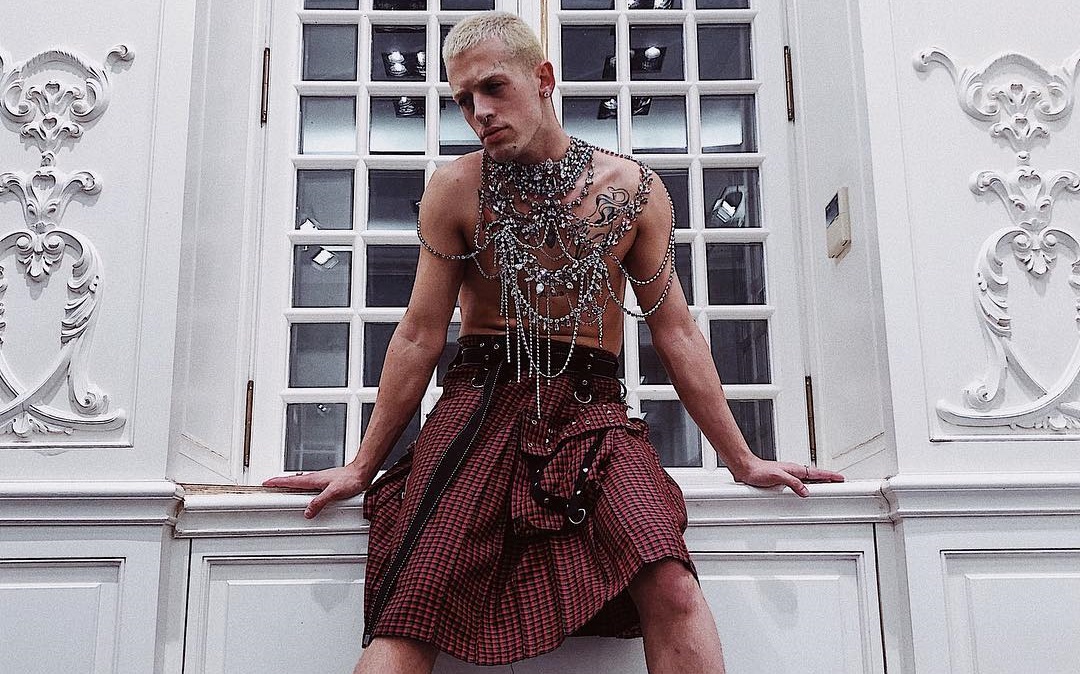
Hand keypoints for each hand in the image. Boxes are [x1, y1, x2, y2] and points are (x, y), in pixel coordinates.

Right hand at [262, 464, 371, 518]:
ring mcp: (320, 479)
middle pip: (293, 481)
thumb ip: (319, 502)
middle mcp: (315, 478)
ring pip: (301, 482)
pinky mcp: (326, 482)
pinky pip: (310, 485)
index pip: (290, 480)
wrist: (361, 472)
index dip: (277, 482)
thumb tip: (307, 512)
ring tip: (284, 489)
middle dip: (280, 483)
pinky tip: (305, 492)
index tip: (266, 483)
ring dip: (291, 485)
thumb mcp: (333, 493)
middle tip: (270, 486)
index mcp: (313, 479)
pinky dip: (302, 487)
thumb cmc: (351, 479)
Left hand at [729, 458, 844, 497]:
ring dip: (817, 483)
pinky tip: (806, 490)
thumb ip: (793, 483)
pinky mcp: (782, 480)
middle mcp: (793, 472)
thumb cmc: (758, 470)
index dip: (830, 476)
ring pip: (807, 480)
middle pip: (815, 476)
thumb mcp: (777, 477)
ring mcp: (788, 476)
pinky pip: (799, 484)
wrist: (746, 468)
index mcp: (794, 469)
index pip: (817, 473)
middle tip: (838, 483)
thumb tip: (805, 491)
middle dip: (827, 479)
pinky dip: (806, 486)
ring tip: (827, 487)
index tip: (841, 478)